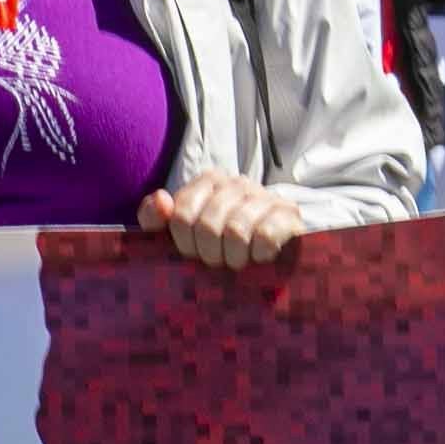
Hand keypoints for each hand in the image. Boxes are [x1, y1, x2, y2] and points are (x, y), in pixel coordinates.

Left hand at [138, 172, 306, 268]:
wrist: (270, 252)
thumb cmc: (218, 243)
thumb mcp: (181, 233)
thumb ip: (156, 218)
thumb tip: (161, 199)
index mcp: (209, 181)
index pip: (181, 214)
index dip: (184, 243)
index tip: (193, 254)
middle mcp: (237, 183)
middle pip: (208, 225)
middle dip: (209, 254)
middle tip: (218, 262)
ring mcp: (265, 196)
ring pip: (236, 230)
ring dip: (234, 258)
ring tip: (237, 262)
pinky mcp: (288, 214)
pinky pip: (265, 235)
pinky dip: (258, 255)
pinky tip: (259, 258)